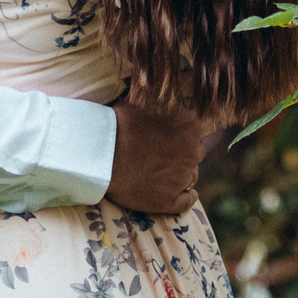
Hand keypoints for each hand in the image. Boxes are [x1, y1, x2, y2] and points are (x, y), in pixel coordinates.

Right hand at [105, 99, 209, 215]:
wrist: (102, 156)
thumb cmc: (118, 126)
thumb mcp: (140, 104)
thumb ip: (158, 103)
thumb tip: (159, 96)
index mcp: (189, 127)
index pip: (194, 130)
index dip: (181, 134)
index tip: (169, 134)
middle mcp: (192, 153)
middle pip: (195, 153)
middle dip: (182, 153)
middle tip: (163, 153)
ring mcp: (182, 178)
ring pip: (190, 176)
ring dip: (180, 174)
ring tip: (163, 172)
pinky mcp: (170, 200)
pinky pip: (187, 201)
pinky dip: (187, 198)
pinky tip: (185, 195)